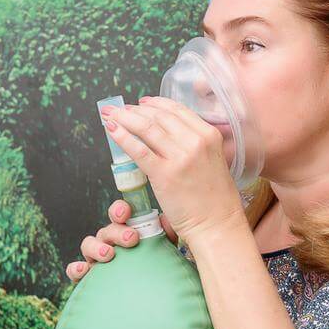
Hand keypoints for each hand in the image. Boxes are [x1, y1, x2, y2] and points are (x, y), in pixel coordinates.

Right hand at [65, 199, 178, 282]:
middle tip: (131, 239)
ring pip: (88, 245)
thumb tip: (164, 219)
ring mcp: (98, 260)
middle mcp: (111, 242)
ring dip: (97, 247)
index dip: (120, 210)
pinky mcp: (90, 278)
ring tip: (109, 255)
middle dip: (117, 231)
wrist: (152, 298)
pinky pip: (76, 271)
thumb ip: (166, 233)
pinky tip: (84, 270)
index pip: (119, 214)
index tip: (126, 214)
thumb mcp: (166, 250)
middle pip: (106, 230)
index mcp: (127, 231)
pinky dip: (76, 269)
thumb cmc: (158, 269)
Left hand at [98, 95, 245, 243]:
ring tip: (111, 115)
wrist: (217, 225)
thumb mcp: (214, 161)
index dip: (155, 103)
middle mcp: (196, 141)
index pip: (177, 109)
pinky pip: (138, 149)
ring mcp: (180, 157)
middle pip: (159, 116)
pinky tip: (112, 130)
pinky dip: (122, 137)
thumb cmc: (216, 200)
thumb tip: (169, 136)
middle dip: (135, 109)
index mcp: (209, 135)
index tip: (141, 103)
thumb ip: (196, 146)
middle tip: (120, 109)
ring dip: (124, 118)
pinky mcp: (164, 174)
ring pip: (146, 128)